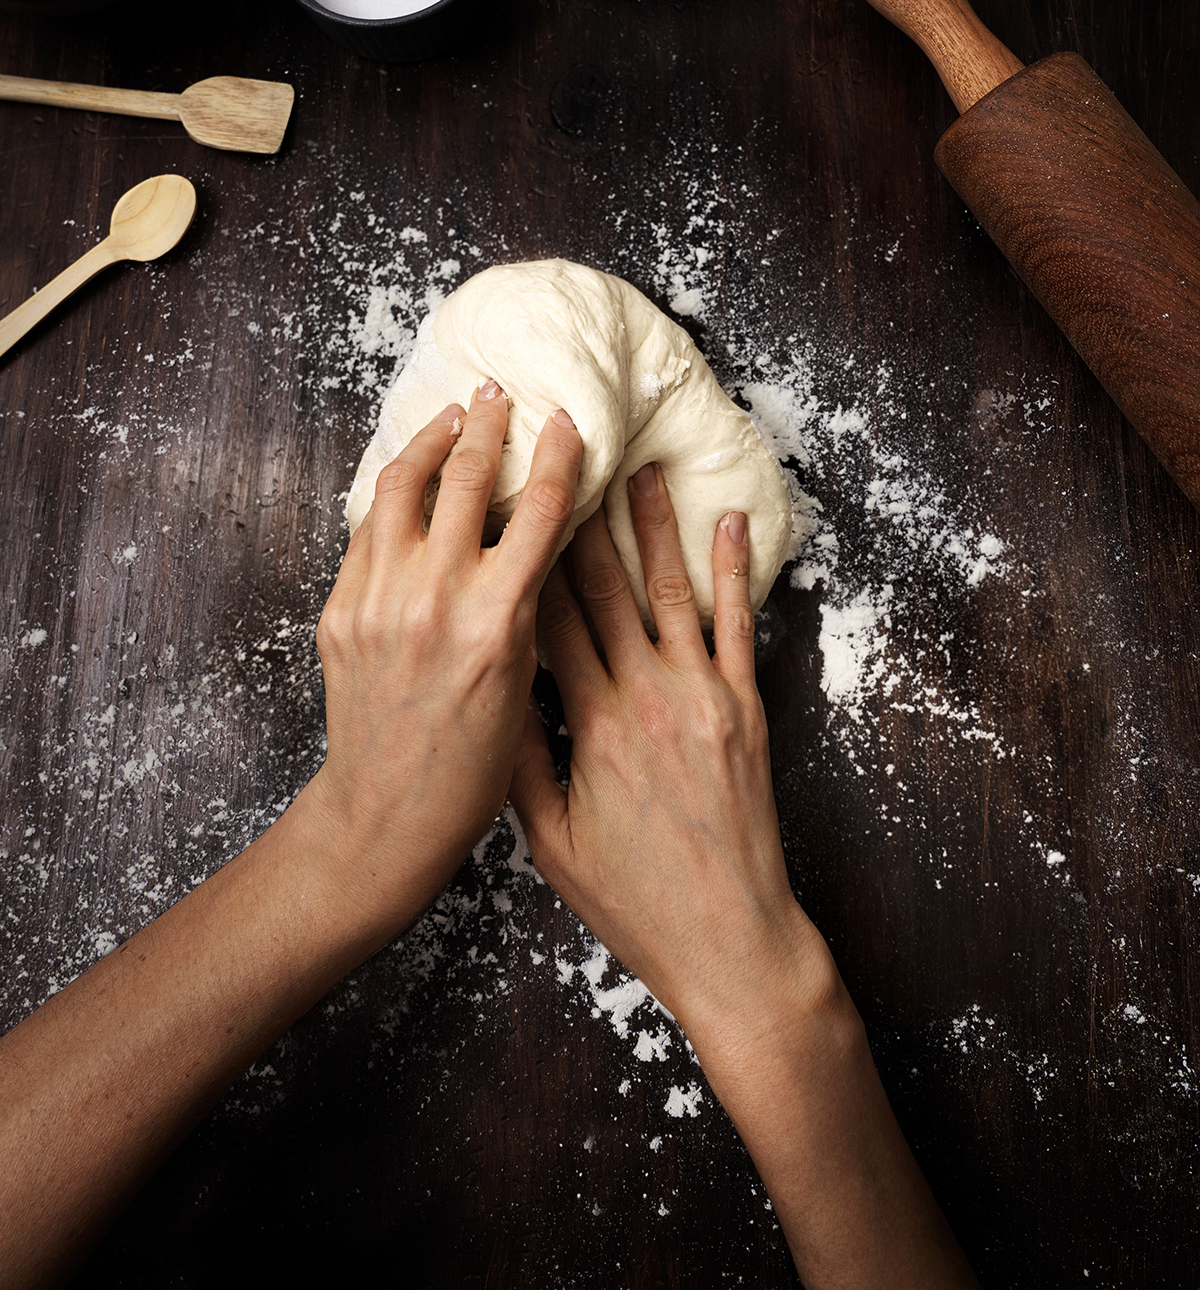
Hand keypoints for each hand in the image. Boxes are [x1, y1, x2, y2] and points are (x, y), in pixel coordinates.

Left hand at [306, 381, 582, 939]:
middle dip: (487, 425)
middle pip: (467, 479)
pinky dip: (392, 495)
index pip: (537, 509)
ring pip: (404, 488)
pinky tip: (408, 479)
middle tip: (499, 394)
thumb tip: (536, 530)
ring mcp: (378, 599)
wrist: (389, 810)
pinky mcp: (339, 609)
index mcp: (496, 619)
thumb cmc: (473, 761)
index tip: (565, 420)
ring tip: (450, 417)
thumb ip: (527, 597)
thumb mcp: (524, 675)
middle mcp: (434, 598)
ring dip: (431, 442)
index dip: (556, 454)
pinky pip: (367, 530)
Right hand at [510, 460, 833, 1045]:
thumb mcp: (551, 844)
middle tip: (570, 460)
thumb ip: (520, 768)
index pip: (550, 623)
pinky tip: (724, 523)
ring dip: (654, 526)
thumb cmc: (636, 901)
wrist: (732, 938)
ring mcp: (705, 698)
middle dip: (584, 521)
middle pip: (606, 591)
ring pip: (671, 592)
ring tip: (642, 469)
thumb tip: (486, 701)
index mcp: (593, 728)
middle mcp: (648, 698)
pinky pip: (736, 625)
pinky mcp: (747, 709)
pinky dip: (730, 571)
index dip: (530, 561)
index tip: (513, 509)